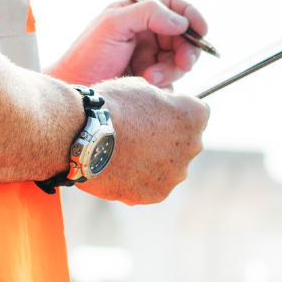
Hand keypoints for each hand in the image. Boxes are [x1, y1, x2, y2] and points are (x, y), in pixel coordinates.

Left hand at [48, 0, 206, 87]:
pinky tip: (146, 87)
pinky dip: (165, 83)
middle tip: (182, 63)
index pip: (173, 5)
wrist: (77, 95)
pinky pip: (172, 79)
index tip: (201, 30)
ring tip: (150, 79)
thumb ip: (147, 13)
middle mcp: (144, 32)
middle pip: (182, 34)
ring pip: (179, 58)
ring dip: (171, 69)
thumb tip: (181, 21)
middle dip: (185, 49)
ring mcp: (148, 56)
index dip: (190, 15)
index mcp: (135, 13)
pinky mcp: (149, 79)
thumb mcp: (113, 25)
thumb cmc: (86, 57)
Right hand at [77, 77, 208, 205]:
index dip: (175, 111)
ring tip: (125, 154)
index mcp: (194, 115)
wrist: (84, 136)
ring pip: (170, 167)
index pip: (197, 113)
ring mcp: (176, 173)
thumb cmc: (111, 105)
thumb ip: (161, 100)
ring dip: (155, 162)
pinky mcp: (157, 194)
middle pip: (186, 142)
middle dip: (168, 139)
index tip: (156, 113)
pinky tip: (120, 169)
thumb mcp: (142, 87)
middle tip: (138, 135)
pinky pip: (153, 186)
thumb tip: (161, 106)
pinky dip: (140, 180)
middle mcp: (194, 145)